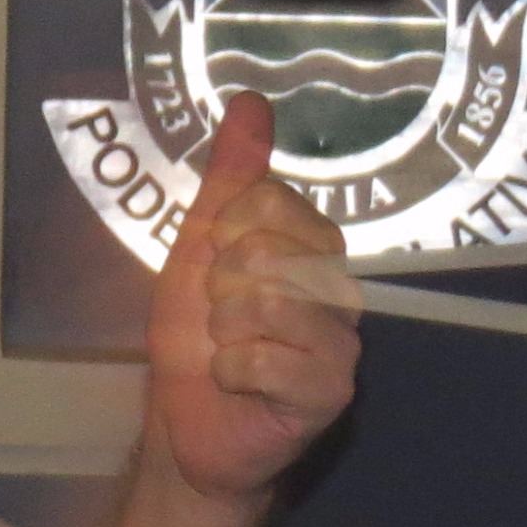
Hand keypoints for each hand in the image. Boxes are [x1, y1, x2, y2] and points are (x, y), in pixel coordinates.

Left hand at [147, 91, 360, 502]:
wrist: (185, 423)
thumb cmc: (198, 337)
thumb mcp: (200, 248)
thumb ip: (230, 178)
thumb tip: (250, 103)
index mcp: (313, 248)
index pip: (268, 202)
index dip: (224, 236)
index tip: (219, 268)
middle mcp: (339, 289)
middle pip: (266, 251)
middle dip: (220, 289)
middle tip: (223, 320)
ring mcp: (341, 341)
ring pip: (267, 304)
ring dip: (223, 332)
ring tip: (230, 349)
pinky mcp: (330, 391)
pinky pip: (263, 361)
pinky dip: (230, 372)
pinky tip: (238, 383)